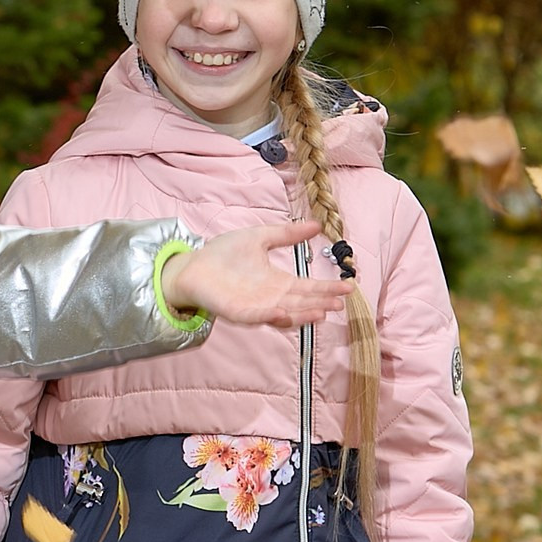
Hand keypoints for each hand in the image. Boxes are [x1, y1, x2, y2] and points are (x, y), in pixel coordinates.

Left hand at [160, 221, 352, 328]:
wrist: (192, 265)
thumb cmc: (224, 254)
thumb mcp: (259, 238)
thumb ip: (286, 234)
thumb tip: (317, 224)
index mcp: (278, 282)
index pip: (308, 287)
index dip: (327, 288)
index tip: (348, 287)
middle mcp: (271, 297)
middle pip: (302, 303)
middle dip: (321, 303)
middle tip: (341, 303)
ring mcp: (255, 307)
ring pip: (284, 314)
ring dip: (302, 315)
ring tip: (321, 312)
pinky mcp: (237, 312)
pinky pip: (256, 316)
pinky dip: (269, 316)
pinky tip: (282, 312)